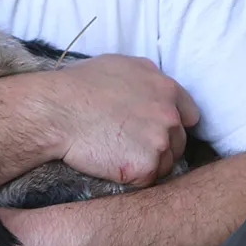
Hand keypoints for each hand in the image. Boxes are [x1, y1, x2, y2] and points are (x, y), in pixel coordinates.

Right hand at [39, 55, 200, 186]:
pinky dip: (132, 177)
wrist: (57, 112)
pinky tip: (112, 165)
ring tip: (118, 156)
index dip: (173, 125)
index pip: (189, 115)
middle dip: (160, 146)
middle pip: (178, 142)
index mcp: (166, 88)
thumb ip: (146, 77)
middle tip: (132, 147)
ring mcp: (160, 141)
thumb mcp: (119, 65)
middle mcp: (169, 114)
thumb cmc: (78, 86)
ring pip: (165, 163)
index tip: (158, 132)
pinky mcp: (146, 166)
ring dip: (148, 164)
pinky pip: (146, 180)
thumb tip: (151, 85)